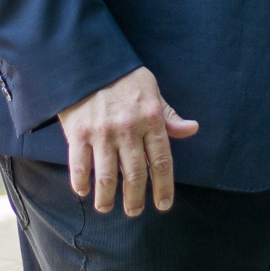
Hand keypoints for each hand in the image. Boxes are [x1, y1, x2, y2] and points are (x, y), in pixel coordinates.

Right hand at [56, 66, 199, 216]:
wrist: (88, 59)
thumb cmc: (123, 76)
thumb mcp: (152, 90)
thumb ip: (169, 115)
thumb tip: (192, 129)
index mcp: (150, 117)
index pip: (161, 160)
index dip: (164, 187)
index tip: (163, 204)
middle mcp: (128, 128)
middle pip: (135, 175)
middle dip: (135, 199)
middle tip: (134, 211)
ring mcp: (101, 132)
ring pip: (106, 177)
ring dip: (107, 199)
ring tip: (107, 208)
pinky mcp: (78, 132)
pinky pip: (79, 166)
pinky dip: (81, 183)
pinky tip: (84, 191)